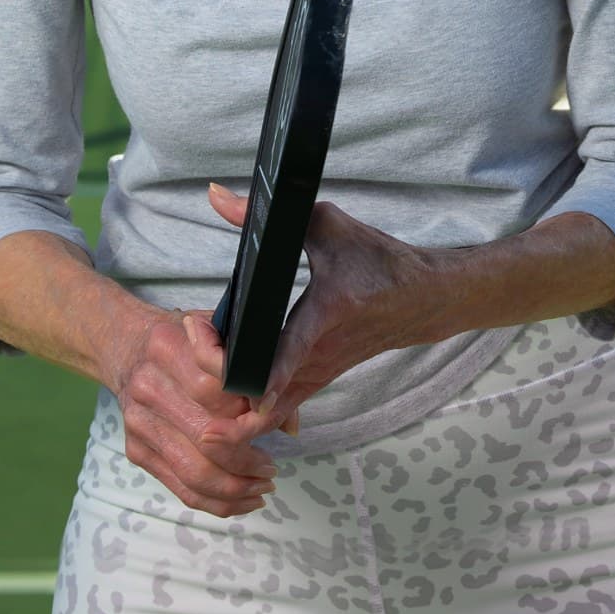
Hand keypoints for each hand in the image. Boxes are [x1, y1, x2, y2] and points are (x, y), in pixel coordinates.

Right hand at [104, 300, 278, 516]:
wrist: (127, 347)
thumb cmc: (186, 338)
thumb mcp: (218, 329)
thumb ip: (253, 365)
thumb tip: (291, 425)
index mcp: (168, 346)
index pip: (216, 384)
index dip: (249, 405)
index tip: (272, 416)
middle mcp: (149, 385)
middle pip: (207, 435)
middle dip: (247, 460)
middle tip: (272, 469)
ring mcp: (139, 421)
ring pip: (194, 470)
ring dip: (234, 488)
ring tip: (262, 489)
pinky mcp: (136, 449)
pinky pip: (180, 487)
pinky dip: (214, 501)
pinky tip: (240, 500)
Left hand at [202, 182, 441, 442]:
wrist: (422, 298)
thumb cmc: (377, 259)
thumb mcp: (326, 224)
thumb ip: (266, 214)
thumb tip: (216, 196)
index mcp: (326, 313)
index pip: (282, 354)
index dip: (241, 363)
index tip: (200, 332)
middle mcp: (320, 355)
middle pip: (257, 394)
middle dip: (212, 375)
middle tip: (192, 330)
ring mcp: (319, 375)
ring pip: (264, 416)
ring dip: (226, 404)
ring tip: (198, 360)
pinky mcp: (319, 382)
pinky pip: (277, 413)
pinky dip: (247, 411)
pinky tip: (225, 384)